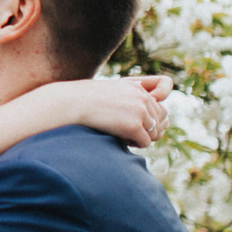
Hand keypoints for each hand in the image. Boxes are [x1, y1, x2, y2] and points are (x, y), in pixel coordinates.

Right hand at [45, 74, 172, 147]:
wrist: (71, 103)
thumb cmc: (85, 99)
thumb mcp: (110, 91)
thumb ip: (128, 97)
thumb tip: (145, 114)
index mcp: (138, 87)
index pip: (159, 107)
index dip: (151, 118)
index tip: (137, 122)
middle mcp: (143, 97)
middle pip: (159, 121)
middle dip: (146, 129)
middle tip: (128, 132)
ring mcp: (140, 111)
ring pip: (154, 133)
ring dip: (141, 137)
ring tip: (124, 136)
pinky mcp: (134, 126)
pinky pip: (145, 142)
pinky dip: (135, 144)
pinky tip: (121, 139)